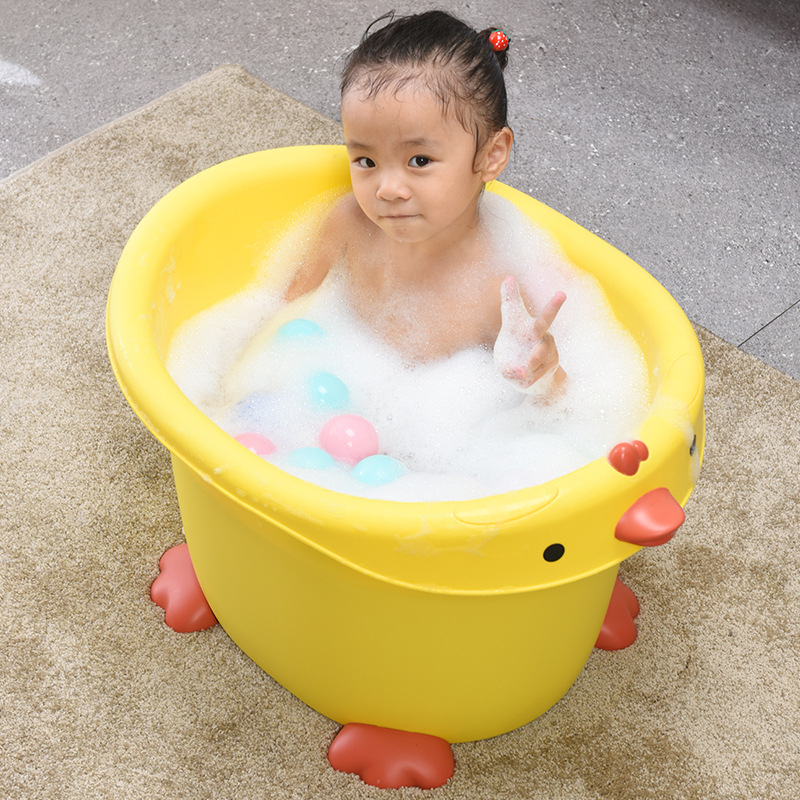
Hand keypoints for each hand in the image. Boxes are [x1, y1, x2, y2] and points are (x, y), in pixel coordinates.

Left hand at [493, 275, 566, 393]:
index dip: (510, 294)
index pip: (512, 308)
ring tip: (527, 367)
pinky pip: (540, 371)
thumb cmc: (513, 364)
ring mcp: (547, 345)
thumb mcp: (503, 366)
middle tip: (562, 295)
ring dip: (533, 361)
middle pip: (545, 319)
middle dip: (553, 307)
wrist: (533, 381)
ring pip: (540, 353)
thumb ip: (508, 369)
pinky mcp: (553, 360)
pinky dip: (530, 378)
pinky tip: (527, 377)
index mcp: (517, 326)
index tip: (509, 279)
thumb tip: (523, 372)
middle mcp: (535, 332)